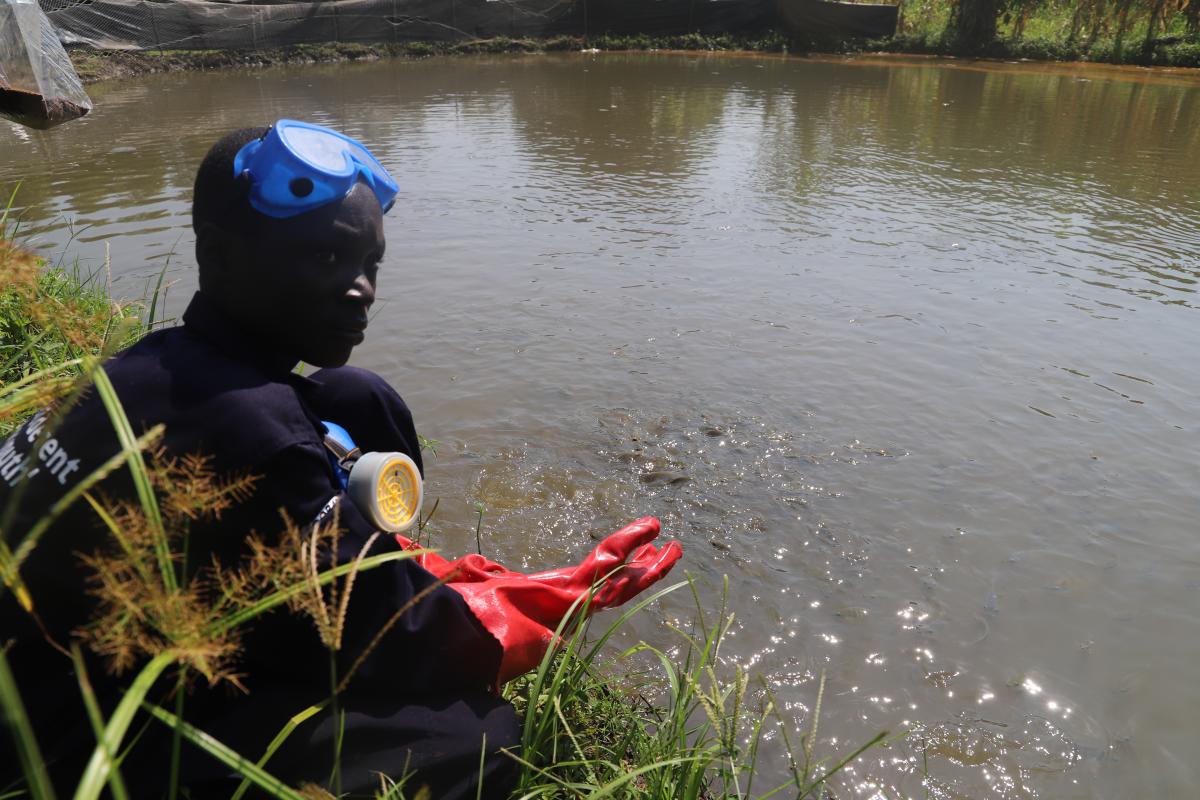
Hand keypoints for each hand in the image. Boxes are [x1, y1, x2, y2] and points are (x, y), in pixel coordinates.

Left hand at [397, 517, 680, 684]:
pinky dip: (632, 557)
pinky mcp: (571, 603)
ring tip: (672, 548)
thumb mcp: (451, 578)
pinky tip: (657, 543)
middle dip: (635, 573)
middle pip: (606, 586)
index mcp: (537, 601)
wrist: (451, 636)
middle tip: (661, 552)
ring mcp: (567, 607)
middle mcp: (557, 608)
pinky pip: (607, 578)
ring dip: (645, 567)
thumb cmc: (450, 612)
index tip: (611, 556)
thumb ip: (439, 562)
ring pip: (615, 584)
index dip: (599, 570)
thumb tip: (405, 541)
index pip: (578, 584)